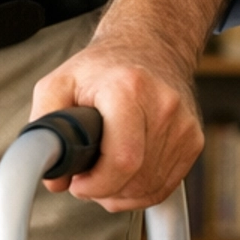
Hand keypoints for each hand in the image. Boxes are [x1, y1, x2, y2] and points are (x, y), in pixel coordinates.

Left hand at [30, 0, 230, 211]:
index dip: (96, 183)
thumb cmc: (100, 70)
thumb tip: (54, 179)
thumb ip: (45, 126)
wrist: (148, 48)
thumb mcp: (58, 84)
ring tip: (103, 169)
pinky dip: (138, 191)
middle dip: (103, 189)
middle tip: (86, 175)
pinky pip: (163, 187)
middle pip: (135, 179)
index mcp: (129, 89)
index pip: (123, 159)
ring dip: (119, 192)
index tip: (78, 182)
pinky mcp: (194, 141)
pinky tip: (123, 173)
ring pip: (148, 188)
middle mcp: (164, 106)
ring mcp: (184, 126)